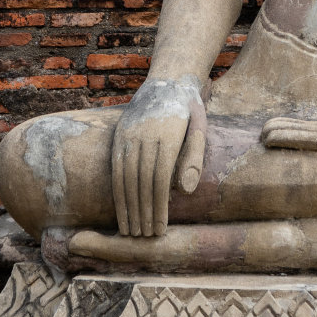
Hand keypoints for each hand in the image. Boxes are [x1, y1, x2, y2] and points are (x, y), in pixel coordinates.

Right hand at [112, 76, 206, 237]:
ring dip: (127, 207)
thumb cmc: (190, 110)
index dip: (158, 207)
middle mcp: (145, 134)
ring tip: (131, 232)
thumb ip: (194, 158)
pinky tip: (121, 210)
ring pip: (125, 176)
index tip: (160, 230)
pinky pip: (115, 168)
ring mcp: (129, 134)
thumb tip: (186, 191)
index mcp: (167, 133)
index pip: (160, 179)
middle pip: (141, 181)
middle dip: (142, 213)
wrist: (168, 79)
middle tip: (145, 238)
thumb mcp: (200, 127)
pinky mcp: (119, 135)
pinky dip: (117, 192)